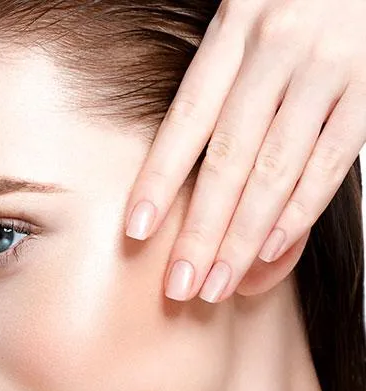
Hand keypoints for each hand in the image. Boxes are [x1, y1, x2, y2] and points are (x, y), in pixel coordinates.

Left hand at [125, 0, 365, 302]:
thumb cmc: (295, 5)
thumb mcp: (246, 24)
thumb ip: (224, 86)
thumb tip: (197, 184)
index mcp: (234, 29)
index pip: (186, 120)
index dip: (158, 179)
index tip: (136, 232)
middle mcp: (276, 48)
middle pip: (228, 159)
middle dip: (200, 231)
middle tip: (180, 285)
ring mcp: (326, 69)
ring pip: (276, 170)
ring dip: (244, 238)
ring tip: (219, 284)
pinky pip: (330, 163)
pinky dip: (299, 212)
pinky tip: (272, 251)